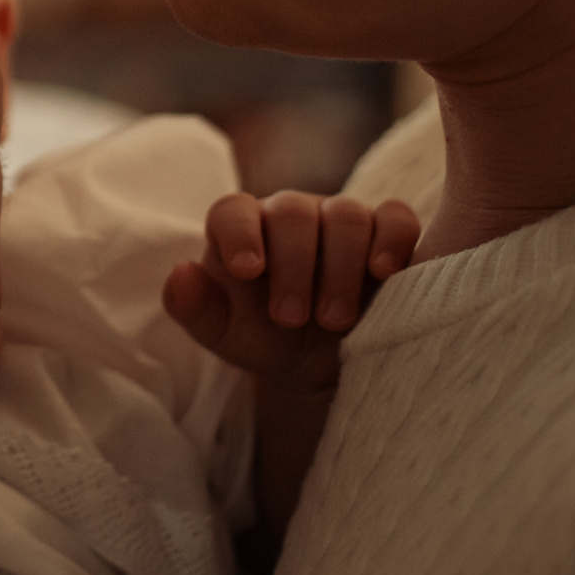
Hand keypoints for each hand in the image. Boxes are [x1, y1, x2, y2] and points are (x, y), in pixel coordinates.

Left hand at [164, 190, 418, 398]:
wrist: (323, 363)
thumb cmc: (267, 340)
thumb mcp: (226, 335)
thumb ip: (194, 308)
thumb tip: (179, 274)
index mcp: (242, 229)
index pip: (232, 211)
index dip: (239, 233)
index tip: (248, 270)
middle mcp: (290, 215)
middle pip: (292, 213)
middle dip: (294, 265)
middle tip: (292, 318)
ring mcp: (339, 218)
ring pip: (345, 216)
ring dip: (340, 268)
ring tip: (335, 320)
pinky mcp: (385, 231)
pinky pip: (395, 218)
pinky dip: (392, 240)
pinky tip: (384, 274)